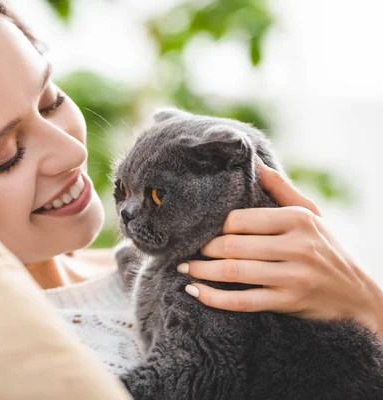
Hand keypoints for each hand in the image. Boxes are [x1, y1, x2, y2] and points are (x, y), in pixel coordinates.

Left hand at [181, 158, 382, 337]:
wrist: (358, 294)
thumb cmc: (328, 248)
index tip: (200, 229)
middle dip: (202, 249)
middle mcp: (297, 246)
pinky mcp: (288, 302)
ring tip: (183, 268)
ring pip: (234, 271)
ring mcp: (293, 276)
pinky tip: (195, 292)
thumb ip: (282, 189)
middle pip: (233, 245)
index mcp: (298, 219)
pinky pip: (242, 300)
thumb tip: (256, 163)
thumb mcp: (312, 214)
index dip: (215, 226)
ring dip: (201, 271)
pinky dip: (215, 298)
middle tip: (184, 251)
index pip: (241, 218)